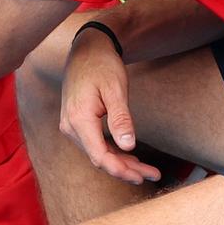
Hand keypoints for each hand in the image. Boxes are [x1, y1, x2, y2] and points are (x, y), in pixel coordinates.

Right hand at [58, 26, 161, 185]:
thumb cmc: (102, 65)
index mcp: (78, 119)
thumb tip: (128, 146)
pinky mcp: (76, 122)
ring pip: (97, 153)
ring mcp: (71, 125)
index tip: (143, 176)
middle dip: (126, 170)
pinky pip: (95, 144)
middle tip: (153, 174)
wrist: (87, 48)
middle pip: (99, 158)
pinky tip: (130, 156)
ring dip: (121, 162)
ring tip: (147, 169)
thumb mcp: (115, 89)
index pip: (100, 156)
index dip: (122, 170)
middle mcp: (70, 126)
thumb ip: (121, 118)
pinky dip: (113, 152)